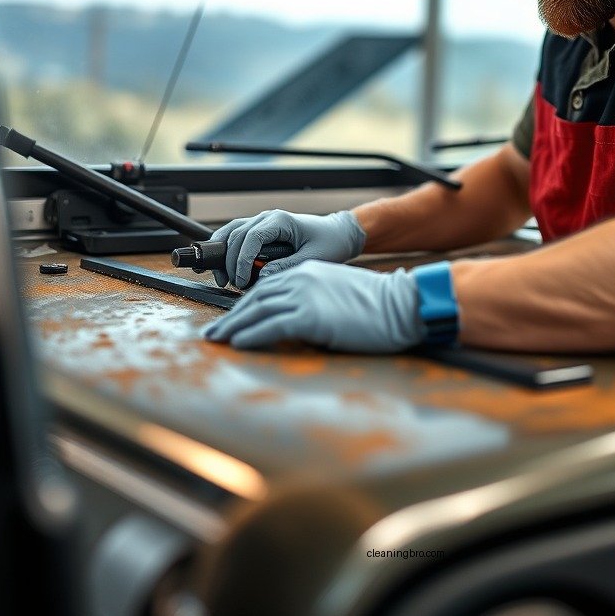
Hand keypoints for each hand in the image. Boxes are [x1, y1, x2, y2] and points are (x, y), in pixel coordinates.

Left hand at [202, 260, 422, 352]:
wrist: (399, 304)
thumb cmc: (376, 304)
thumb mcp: (338, 292)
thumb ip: (314, 298)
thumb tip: (298, 317)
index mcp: (307, 271)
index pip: (266, 286)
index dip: (245, 304)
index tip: (233, 318)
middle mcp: (300, 279)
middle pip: (255, 297)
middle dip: (233, 316)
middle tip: (215, 332)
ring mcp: (304, 296)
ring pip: (258, 311)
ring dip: (234, 326)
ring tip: (219, 340)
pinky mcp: (310, 316)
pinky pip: (271, 326)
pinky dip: (252, 335)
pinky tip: (239, 344)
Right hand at [208, 209, 364, 289]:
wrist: (339, 233)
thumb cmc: (330, 243)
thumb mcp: (312, 258)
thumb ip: (286, 267)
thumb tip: (259, 277)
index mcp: (280, 221)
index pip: (251, 237)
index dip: (241, 260)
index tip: (241, 281)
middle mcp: (268, 217)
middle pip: (236, 235)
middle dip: (229, 262)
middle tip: (232, 285)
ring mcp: (262, 222)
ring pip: (231, 232)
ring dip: (223, 254)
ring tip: (223, 279)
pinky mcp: (261, 230)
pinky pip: (237, 235)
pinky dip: (227, 249)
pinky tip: (223, 267)